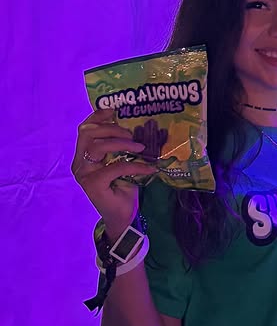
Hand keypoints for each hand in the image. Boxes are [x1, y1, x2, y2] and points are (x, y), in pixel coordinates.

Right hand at [71, 107, 158, 239]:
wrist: (122, 217)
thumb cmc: (121, 188)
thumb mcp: (121, 162)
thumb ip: (120, 147)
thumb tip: (136, 126)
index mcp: (83, 156)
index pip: (84, 129)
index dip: (97, 116)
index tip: (115, 109)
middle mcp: (79, 163)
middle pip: (88, 133)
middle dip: (111, 128)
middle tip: (131, 134)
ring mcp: (84, 174)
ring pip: (98, 147)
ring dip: (122, 143)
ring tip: (140, 148)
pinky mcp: (93, 184)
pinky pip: (115, 167)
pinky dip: (135, 165)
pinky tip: (148, 168)